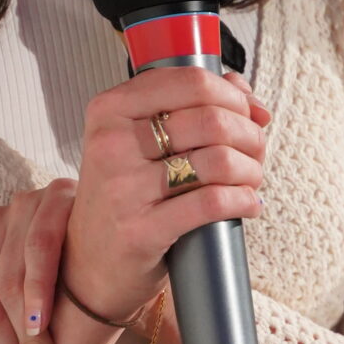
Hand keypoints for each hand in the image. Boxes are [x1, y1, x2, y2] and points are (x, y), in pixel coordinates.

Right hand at [62, 68, 269, 327]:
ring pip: (216, 160)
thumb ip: (189, 106)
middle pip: (210, 119)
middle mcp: (111, 144)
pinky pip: (211, 202)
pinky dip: (243, 201)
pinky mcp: (140, 230)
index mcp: (110, 110)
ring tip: (251, 179)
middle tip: (255, 152)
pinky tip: (247, 204)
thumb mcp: (139, 142)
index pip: (190, 81)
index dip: (232, 96)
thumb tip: (246, 94)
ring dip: (250, 169)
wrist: (88, 262)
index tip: (247, 114)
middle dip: (249, 135)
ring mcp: (123, 189)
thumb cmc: (122, 197)